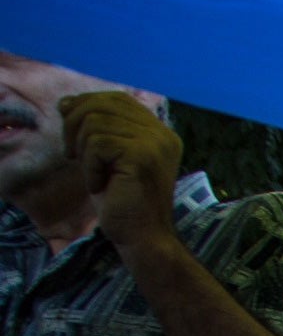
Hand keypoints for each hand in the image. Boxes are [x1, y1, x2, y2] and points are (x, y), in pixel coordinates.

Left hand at [61, 92, 182, 257]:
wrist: (141, 237)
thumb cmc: (123, 200)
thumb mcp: (108, 156)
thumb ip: (97, 127)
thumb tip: (66, 103)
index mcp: (160, 132)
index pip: (118, 99)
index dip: (87, 104)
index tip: (69, 126)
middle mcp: (162, 134)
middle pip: (103, 104)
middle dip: (76, 125)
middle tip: (73, 154)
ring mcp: (155, 144)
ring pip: (96, 122)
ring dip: (82, 148)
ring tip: (90, 173)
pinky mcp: (142, 156)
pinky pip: (97, 143)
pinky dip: (89, 166)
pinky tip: (98, 185)